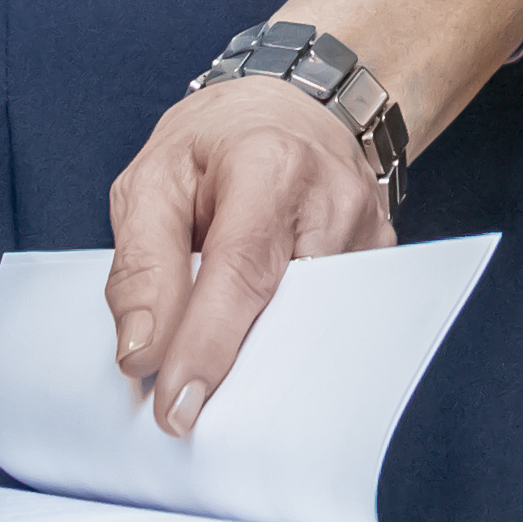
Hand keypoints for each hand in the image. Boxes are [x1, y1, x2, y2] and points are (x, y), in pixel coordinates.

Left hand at [101, 0, 522, 434]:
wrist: (302, 105)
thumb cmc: (218, 143)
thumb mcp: (154, 177)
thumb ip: (141, 263)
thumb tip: (139, 353)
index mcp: (269, 165)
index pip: (241, 270)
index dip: (207, 345)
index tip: (174, 408)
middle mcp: (335, 199)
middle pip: (286, 309)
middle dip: (233, 370)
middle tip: (182, 416)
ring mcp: (372, 233)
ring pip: (314, 326)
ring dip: (263, 362)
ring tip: (222, 383)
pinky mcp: (383, 261)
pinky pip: (336, 324)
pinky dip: (292, 347)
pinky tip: (264, 354)